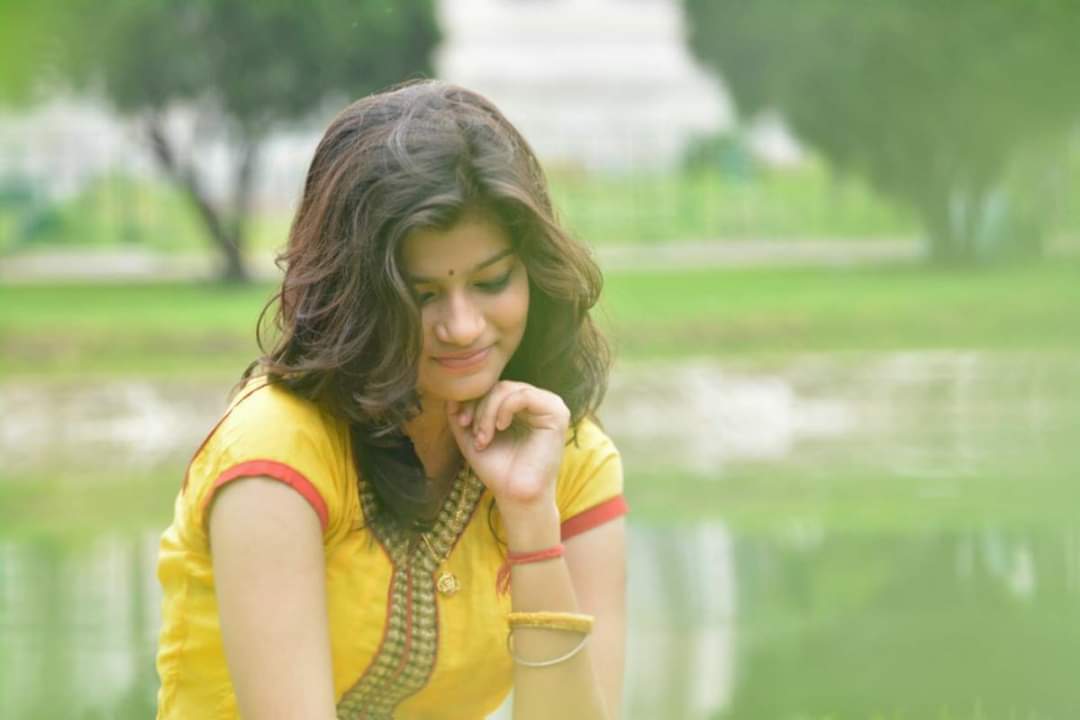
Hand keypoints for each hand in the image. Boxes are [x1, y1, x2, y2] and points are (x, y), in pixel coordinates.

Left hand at [445, 381, 569, 510]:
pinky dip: (504, 408)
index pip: (493, 388)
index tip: (461, 423)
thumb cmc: (498, 470)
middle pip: (499, 387)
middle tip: (472, 433)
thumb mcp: (472, 437)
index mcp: (520, 405)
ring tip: (484, 437)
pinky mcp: (556, 413)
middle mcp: (537, 402)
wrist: (515, 496)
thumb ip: (460, 415)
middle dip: (478, 408)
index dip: (472, 400)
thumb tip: (450, 395)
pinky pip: (524, 395)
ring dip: (487, 412)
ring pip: (508, 389)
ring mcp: (548, 405)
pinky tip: (500, 427)